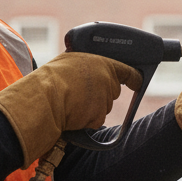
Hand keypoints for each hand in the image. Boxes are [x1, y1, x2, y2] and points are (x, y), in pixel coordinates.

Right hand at [0, 52, 141, 166]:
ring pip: (102, 106)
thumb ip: (86, 65)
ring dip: (90, 106)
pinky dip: (85, 119)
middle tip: (80, 91)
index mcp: (103, 64)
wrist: (43, 98)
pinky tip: (71, 112)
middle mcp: (108, 82)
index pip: (128, 72)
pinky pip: (94, 119)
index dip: (134, 78)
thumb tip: (91, 68)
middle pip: (112, 91)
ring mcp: (105, 100)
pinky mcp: (98, 116)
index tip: (138, 81)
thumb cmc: (50, 78)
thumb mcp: (69, 60)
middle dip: (100, 93)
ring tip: (70, 100)